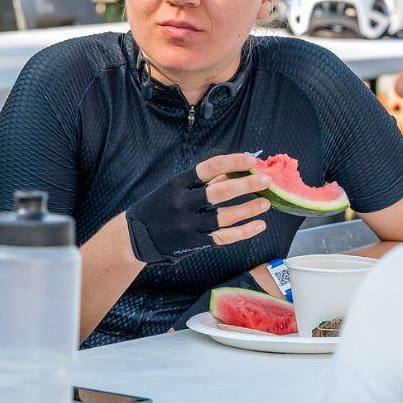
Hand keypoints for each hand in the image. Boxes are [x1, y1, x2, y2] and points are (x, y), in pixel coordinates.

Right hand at [125, 153, 270, 263]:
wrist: (136, 236)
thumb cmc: (159, 207)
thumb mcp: (174, 188)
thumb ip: (204, 181)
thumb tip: (234, 170)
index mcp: (177, 183)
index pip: (209, 167)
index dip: (232, 162)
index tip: (251, 159)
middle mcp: (182, 203)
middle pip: (220, 192)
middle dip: (246, 184)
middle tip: (265, 181)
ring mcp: (188, 225)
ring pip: (225, 216)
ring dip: (249, 209)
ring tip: (266, 203)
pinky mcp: (194, 243)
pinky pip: (224, 237)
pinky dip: (244, 232)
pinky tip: (258, 225)